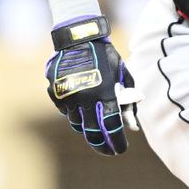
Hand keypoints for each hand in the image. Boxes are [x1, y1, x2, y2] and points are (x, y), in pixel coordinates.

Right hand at [46, 37, 143, 155]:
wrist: (79, 38)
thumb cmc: (107, 57)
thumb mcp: (124, 75)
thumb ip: (129, 101)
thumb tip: (132, 126)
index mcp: (105, 93)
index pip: (111, 127)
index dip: (117, 142)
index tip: (120, 149)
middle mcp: (85, 98)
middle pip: (92, 132)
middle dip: (101, 145)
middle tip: (108, 150)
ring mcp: (68, 97)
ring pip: (77, 123)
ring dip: (87, 127)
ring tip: (96, 124)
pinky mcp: (56, 94)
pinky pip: (66, 112)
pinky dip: (75, 114)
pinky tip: (82, 107)